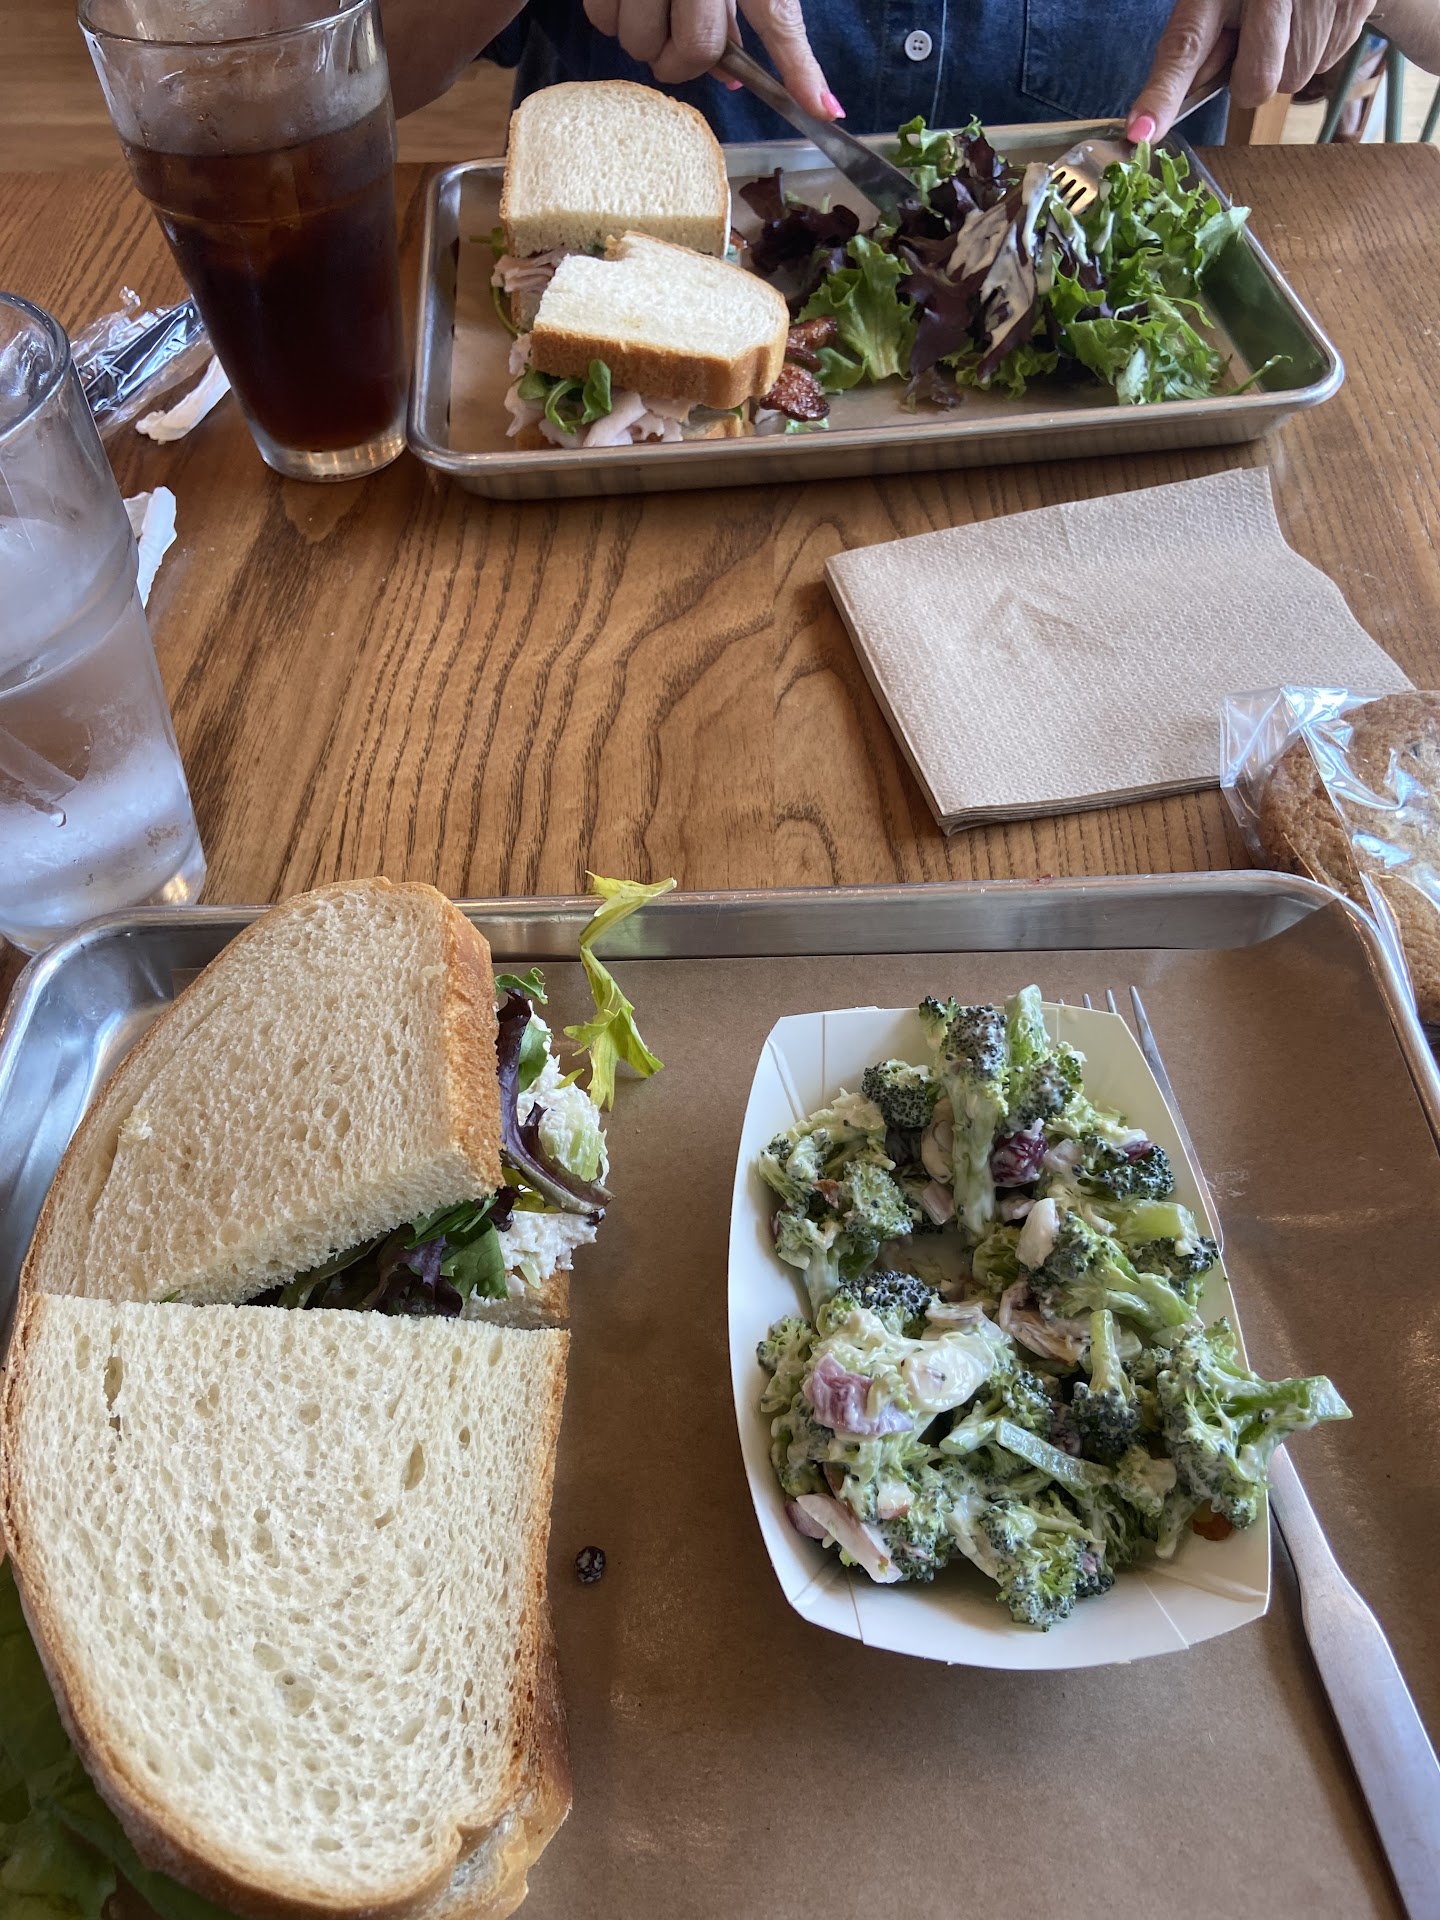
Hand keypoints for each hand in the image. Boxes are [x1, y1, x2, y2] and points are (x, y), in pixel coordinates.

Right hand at [582, 0, 841, 118]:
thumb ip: (742, 7)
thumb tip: (732, 77)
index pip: (777, 18)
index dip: (799, 69)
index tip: (819, 109)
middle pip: (695, 49)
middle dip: (686, 60)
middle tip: (681, 37)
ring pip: (640, 42)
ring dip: (645, 39)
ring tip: (651, 6)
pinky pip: (602, 18)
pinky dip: (613, 18)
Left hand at [1126, 0, 1376, 138]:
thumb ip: (1198, 47)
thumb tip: (1177, 104)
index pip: (1185, 49)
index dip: (1162, 96)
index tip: (1140, 133)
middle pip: (1257, 85)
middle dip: (1254, 73)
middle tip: (1259, 34)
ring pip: (1296, 79)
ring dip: (1289, 59)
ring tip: (1290, 16)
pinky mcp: (1356, 3)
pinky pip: (1329, 60)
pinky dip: (1319, 46)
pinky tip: (1314, 12)